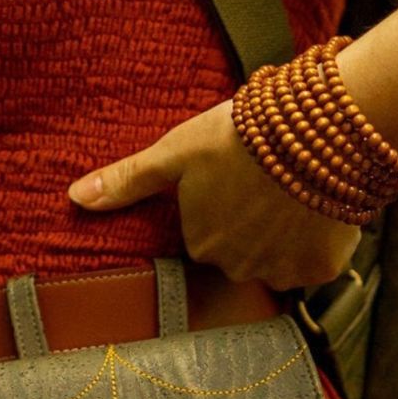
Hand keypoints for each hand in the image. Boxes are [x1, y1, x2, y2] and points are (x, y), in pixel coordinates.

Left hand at [68, 99, 360, 291]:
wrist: (319, 127)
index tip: (237, 180)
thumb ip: (128, 181)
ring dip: (287, 236)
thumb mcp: (176, 152)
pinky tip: (320, 208)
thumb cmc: (242, 135)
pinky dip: (321, 243)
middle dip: (254, 226)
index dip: (224, 207)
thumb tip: (75, 198)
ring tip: (296, 192)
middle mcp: (237, 268)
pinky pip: (318, 263)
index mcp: (201, 244)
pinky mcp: (322, 267)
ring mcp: (281, 271)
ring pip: (280, 259)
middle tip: (269, 183)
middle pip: (243, 253)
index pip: (207, 237)